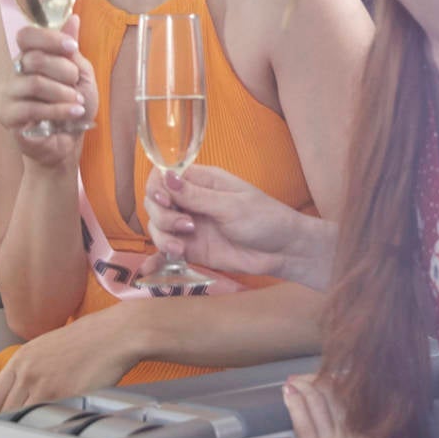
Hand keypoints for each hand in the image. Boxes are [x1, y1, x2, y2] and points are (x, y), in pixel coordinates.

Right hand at [0, 17, 96, 168]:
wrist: (68, 142)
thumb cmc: (73, 107)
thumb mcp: (81, 75)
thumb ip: (72, 50)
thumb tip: (73, 18)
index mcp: (31, 58)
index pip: (27, 36)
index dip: (49, 38)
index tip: (72, 48)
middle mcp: (16, 73)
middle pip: (34, 58)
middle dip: (64, 70)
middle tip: (76, 84)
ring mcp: (8, 94)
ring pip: (34, 83)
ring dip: (63, 93)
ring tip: (78, 104)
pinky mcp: (7, 116)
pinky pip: (30, 108)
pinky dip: (58, 110)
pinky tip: (73, 114)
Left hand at [0, 310, 142, 412]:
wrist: (115, 334)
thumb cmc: (90, 338)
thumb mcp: (49, 345)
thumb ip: (31, 367)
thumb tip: (23, 390)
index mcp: (22, 357)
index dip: (2, 409)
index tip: (12, 413)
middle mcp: (28, 371)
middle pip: (6, 411)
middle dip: (17, 418)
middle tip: (33, 420)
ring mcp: (44, 386)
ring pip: (24, 418)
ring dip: (35, 423)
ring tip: (49, 420)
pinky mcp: (63, 397)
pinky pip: (47, 421)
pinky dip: (51, 424)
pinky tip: (62, 419)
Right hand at [140, 166, 319, 285]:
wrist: (283, 252)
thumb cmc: (264, 219)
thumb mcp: (231, 206)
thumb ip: (197, 196)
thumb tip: (166, 176)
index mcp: (203, 181)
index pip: (164, 175)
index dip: (158, 186)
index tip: (165, 200)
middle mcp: (192, 201)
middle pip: (156, 201)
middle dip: (161, 214)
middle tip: (185, 225)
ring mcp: (189, 226)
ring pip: (158, 226)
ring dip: (163, 236)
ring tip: (180, 248)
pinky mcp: (192, 249)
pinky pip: (167, 250)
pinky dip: (160, 255)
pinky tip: (160, 262)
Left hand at [285, 373, 412, 437]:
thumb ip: (394, 430)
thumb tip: (395, 410)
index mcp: (369, 428)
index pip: (350, 394)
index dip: (336, 380)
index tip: (330, 376)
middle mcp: (349, 432)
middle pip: (330, 395)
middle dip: (315, 381)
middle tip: (305, 376)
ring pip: (315, 406)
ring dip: (302, 388)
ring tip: (292, 380)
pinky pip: (304, 429)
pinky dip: (295, 408)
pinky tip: (288, 393)